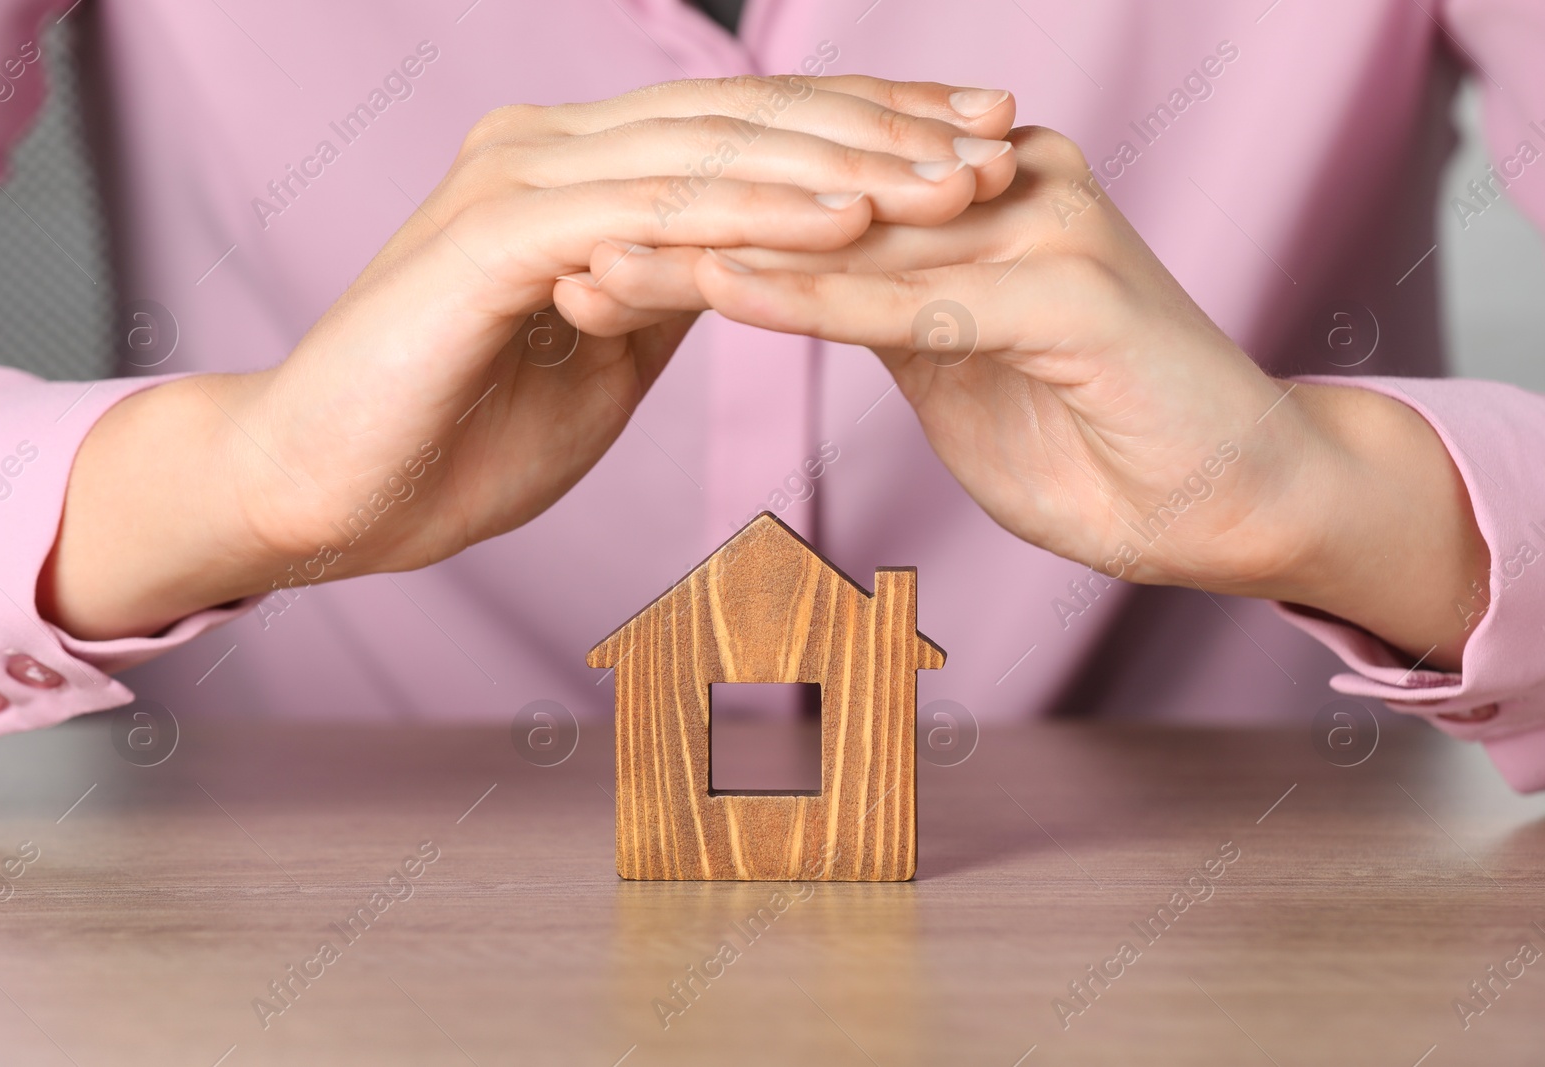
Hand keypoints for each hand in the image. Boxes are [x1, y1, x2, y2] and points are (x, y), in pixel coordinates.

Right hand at [43, 76, 1017, 639]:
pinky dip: (757, 216)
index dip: (871, 129)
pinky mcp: (495, 241)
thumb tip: (762, 266)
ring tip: (960, 176)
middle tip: (1006, 134)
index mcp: (584, 169)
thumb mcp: (602, 356)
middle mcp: (555, 148)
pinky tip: (852, 222)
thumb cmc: (454, 436)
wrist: (320, 493)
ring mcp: (522, 183)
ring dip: (848, 161)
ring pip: (715, 150)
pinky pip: (653, 214)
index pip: (752, 128)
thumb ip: (673, 291)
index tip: (979, 143)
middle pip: (751, 116)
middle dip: (889, 125)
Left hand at [598, 125, 1486, 667]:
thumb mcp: (965, 371)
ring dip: (711, 253)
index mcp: (973, 202)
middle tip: (550, 243)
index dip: (690, 225)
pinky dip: (808, 299)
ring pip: (842, 238)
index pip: (806, 204)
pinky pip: (909, 297)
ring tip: (594, 263)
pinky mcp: (1065, 289)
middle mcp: (1004, 187)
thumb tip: (803, 288)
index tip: (580, 251)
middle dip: (675, 228)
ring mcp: (1038, 225)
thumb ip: (891, 317)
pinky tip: (716, 289)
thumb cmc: (1105, 444)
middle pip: (808, 202)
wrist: (1247, 500)